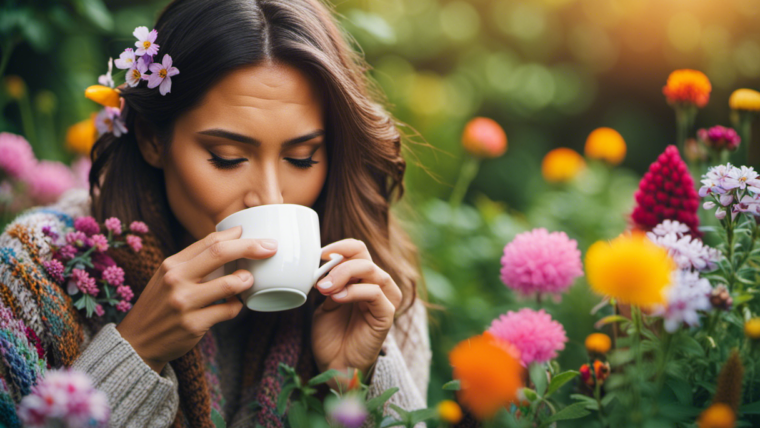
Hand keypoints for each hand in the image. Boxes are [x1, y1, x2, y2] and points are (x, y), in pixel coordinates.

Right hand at [115, 226, 277, 372]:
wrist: (137, 342)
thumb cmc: (160, 305)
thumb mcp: (168, 277)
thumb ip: (194, 261)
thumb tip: (232, 240)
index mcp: (172, 264)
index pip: (209, 241)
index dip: (236, 235)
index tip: (254, 234)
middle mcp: (176, 280)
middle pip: (220, 253)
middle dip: (251, 247)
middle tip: (271, 247)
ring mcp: (184, 303)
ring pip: (229, 284)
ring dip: (245, 280)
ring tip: (249, 280)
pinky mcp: (193, 325)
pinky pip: (228, 311)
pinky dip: (236, 306)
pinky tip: (234, 305)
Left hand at [311, 239, 402, 388]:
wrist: (335, 365)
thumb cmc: (331, 335)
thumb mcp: (326, 301)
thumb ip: (329, 282)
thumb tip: (322, 263)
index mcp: (363, 279)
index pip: (358, 250)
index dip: (340, 247)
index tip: (319, 254)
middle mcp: (377, 285)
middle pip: (365, 257)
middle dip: (340, 263)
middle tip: (320, 279)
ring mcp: (385, 299)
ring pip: (372, 271)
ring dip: (346, 274)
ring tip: (326, 288)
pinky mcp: (387, 315)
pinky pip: (375, 293)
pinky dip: (355, 291)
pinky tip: (338, 298)